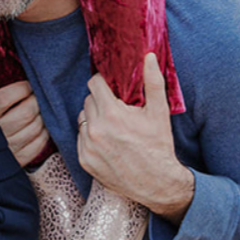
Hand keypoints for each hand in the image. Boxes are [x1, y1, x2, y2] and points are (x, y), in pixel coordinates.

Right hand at [0, 81, 48, 166]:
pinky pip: (37, 145)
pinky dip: (43, 135)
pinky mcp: (16, 161)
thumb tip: (13, 85)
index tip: (27, 86)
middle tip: (36, 97)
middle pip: (27, 112)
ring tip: (39, 112)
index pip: (8, 97)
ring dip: (42, 117)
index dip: (23, 88)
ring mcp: (7, 148)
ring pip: (35, 128)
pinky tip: (40, 129)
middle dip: (36, 101)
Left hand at [77, 53, 193, 224]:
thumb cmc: (159, 146)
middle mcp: (95, 130)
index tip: (112, 87)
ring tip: (113, 125)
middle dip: (101, 100)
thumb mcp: (159, 112)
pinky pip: (80, 138)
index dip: (104, 82)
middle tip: (116, 107)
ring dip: (94, 117)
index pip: (94, 84)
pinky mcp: (84, 160)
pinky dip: (90, 136)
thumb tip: (148, 56)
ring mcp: (87, 146)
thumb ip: (152, 81)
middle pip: (88, 100)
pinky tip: (107, 141)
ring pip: (82, 118)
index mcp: (111, 114)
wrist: (157, 184)